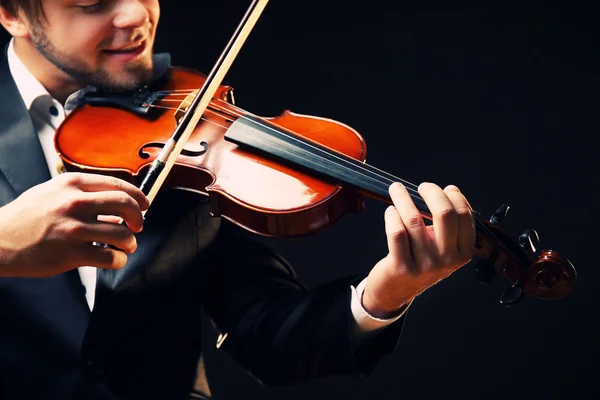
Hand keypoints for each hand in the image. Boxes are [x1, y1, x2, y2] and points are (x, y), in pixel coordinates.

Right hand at [0, 173, 148, 277]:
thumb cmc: (26, 216)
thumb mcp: (52, 192)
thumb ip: (82, 193)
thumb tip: (116, 203)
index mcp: (72, 184)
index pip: (118, 185)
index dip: (137, 196)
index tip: (144, 205)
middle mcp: (74, 203)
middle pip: (126, 205)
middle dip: (139, 217)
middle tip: (138, 225)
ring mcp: (73, 228)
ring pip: (121, 233)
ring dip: (130, 242)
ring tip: (126, 246)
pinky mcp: (70, 253)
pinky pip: (108, 257)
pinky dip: (118, 260)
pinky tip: (115, 259)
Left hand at [362, 182, 474, 317]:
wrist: (396, 290)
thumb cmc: (420, 261)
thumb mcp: (443, 246)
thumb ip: (449, 222)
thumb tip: (452, 190)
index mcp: (462, 252)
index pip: (464, 215)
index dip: (453, 196)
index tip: (443, 189)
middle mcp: (447, 260)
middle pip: (444, 213)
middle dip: (431, 192)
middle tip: (422, 187)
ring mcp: (425, 265)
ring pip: (414, 219)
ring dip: (403, 198)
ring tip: (397, 190)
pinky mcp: (402, 267)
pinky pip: (397, 232)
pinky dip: (392, 216)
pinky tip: (391, 211)